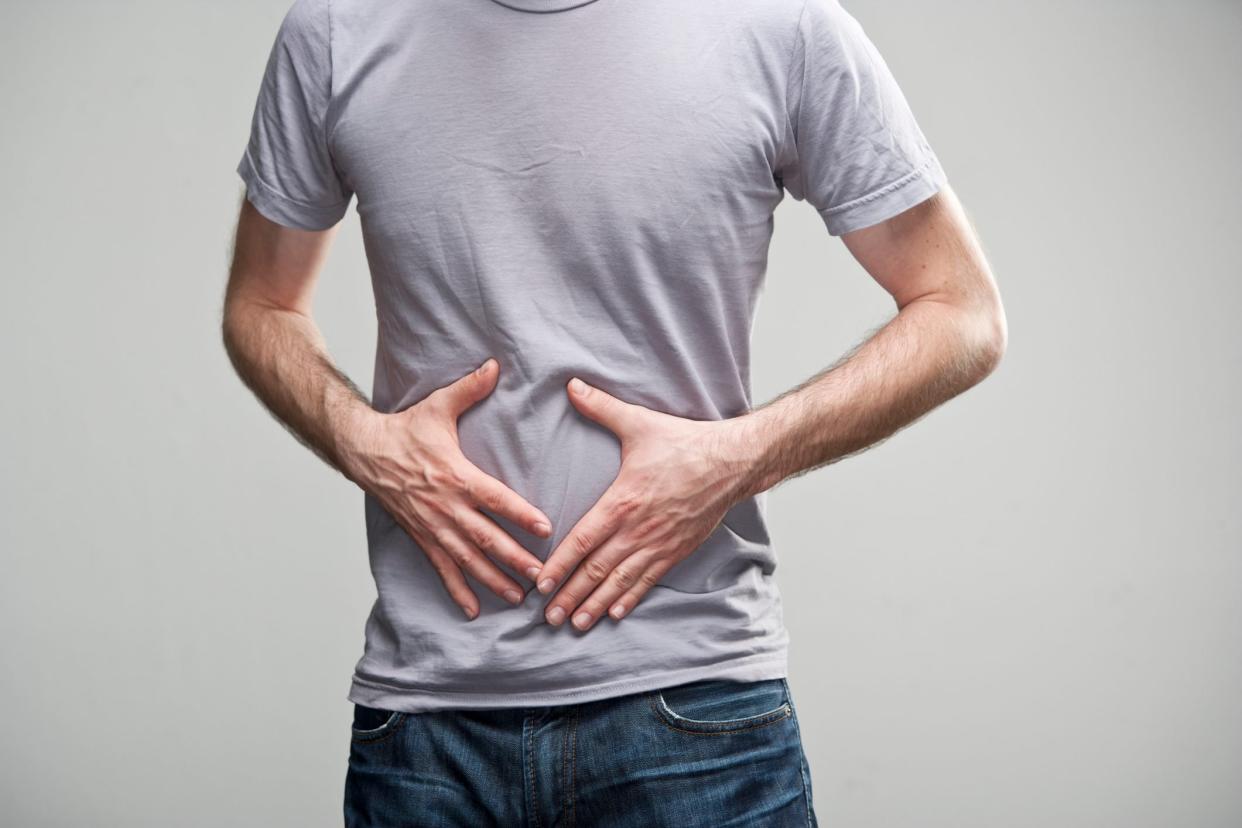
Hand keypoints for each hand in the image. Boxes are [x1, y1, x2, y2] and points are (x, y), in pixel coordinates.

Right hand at [343, 358, 552, 619]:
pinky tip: (471, 609)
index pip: (496, 499)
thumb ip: (471, 388)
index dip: (520, 514)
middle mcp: (446, 507)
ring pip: (467, 560)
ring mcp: (433, 526)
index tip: (545, 528)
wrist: (364, 451)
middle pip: (486, 538)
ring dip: (493, 580)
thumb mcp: (439, 405)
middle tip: (542, 576)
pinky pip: (441, 569)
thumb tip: (497, 364)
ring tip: (518, 597)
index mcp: (457, 476)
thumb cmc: (406, 429)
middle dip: (515, 559)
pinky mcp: (421, 537)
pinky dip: (456, 590)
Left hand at [535, 377, 761, 630]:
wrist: (732, 462)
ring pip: (620, 582)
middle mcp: (637, 530)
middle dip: (570, 596)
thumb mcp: (639, 423)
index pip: (581, 541)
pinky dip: (630, 599)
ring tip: (575, 625)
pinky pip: (648, 581)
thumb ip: (601, 407)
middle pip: (596, 571)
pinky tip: (615, 614)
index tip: (540, 585)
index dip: (559, 566)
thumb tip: (571, 386)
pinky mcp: (676, 550)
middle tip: (549, 618)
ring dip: (595, 605)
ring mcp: (658, 544)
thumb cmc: (684, 443)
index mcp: (622, 502)